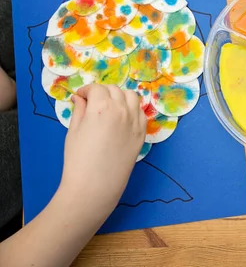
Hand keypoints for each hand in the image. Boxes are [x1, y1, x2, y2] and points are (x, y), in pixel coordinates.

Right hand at [59, 84, 146, 215]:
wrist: (96, 185)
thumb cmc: (78, 159)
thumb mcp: (73, 131)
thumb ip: (79, 110)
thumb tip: (80, 98)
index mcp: (102, 106)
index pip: (96, 88)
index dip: (86, 91)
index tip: (81, 97)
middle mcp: (122, 109)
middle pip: (114, 90)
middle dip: (102, 92)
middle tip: (93, 102)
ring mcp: (135, 121)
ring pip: (131, 97)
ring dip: (120, 96)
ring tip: (110, 106)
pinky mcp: (142, 132)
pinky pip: (140, 112)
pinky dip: (132, 109)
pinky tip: (123, 117)